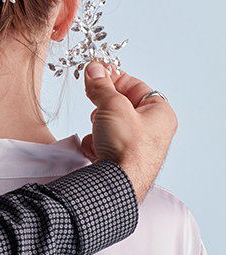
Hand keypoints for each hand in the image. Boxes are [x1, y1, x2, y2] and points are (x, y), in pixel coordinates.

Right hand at [81, 63, 177, 201]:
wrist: (118, 184)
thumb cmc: (127, 149)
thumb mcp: (113, 106)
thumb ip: (102, 86)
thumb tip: (95, 70)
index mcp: (160, 113)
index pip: (134, 86)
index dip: (113, 79)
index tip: (95, 74)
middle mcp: (152, 130)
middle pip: (121, 105)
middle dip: (104, 106)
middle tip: (94, 102)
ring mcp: (137, 147)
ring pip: (110, 124)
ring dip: (98, 126)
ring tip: (99, 131)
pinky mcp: (122, 160)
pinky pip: (105, 143)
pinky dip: (96, 143)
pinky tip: (96, 148)